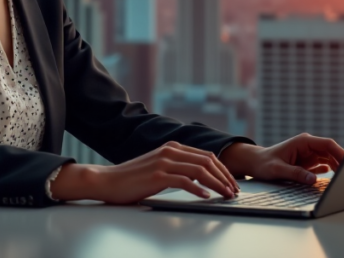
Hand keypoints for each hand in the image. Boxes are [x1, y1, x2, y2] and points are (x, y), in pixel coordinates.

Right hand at [49, 141, 238, 203]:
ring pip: (200, 170)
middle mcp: (170, 151)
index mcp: (173, 147)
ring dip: (217, 184)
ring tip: (226, 195)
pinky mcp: (157, 175)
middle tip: (234, 190)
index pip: (207, 156)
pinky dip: (199, 189)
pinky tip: (206, 196)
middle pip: (208, 161)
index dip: (223, 170)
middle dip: (225, 177)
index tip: (232, 182)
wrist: (109, 180)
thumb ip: (178, 168)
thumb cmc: (134, 178)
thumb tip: (201, 179)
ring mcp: (164, 162)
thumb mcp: (160, 168)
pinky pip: (185, 181)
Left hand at [219, 133, 343, 184]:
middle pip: (331, 151)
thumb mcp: (278, 169)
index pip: (327, 144)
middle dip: (341, 161)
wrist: (255, 163)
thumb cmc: (264, 163)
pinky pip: (323, 165)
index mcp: (303, 142)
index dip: (339, 152)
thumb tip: (314, 179)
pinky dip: (330, 171)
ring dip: (337, 167)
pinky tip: (334, 178)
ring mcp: (309, 154)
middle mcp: (308, 146)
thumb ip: (296, 173)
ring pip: (329, 158)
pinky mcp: (308, 162)